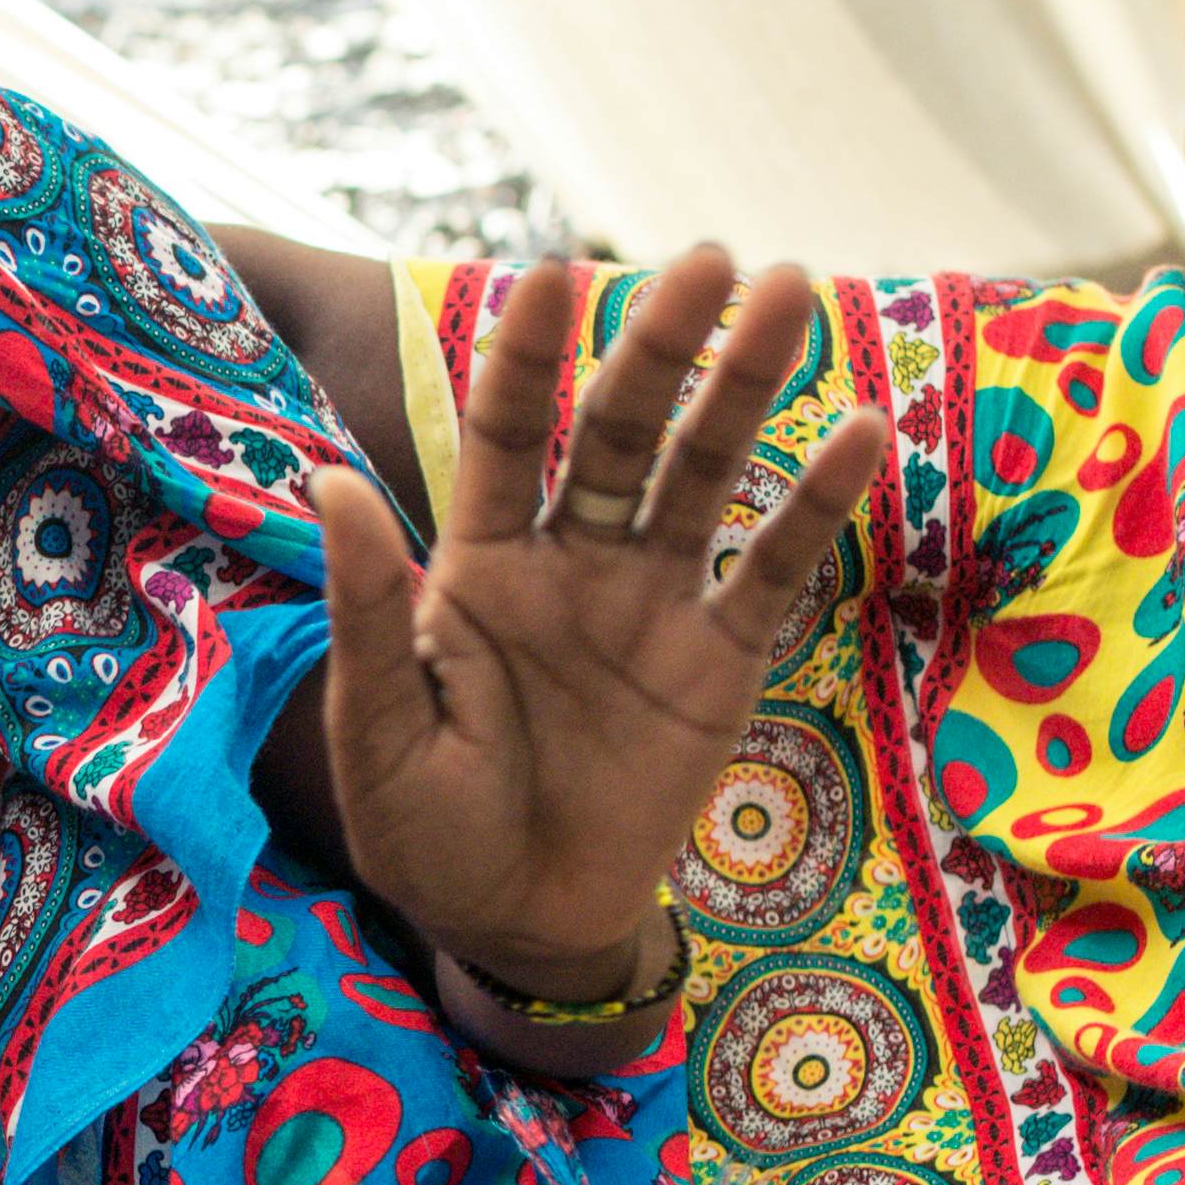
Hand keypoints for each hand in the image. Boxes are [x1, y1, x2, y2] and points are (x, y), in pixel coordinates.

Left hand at [312, 247, 881, 1001]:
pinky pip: (774, 569)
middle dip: (661, 345)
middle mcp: (572, 559)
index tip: (550, 276)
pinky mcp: (720, 660)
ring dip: (747, 386)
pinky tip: (861, 431)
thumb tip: (324, 478)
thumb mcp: (379, 732)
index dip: (527, 358)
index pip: (507, 433)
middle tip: (711, 259)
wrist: (520, 925)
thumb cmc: (429, 831)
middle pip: (620, 430)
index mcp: (479, 563)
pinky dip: (816, 504)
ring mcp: (652, 602)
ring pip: (703, 473)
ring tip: (794, 293)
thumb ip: (369, 611)